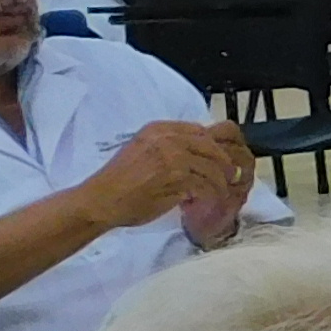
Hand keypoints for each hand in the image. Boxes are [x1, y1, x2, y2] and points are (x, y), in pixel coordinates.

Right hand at [91, 118, 252, 233]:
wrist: (101, 199)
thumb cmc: (120, 180)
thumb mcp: (143, 150)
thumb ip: (167, 147)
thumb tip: (196, 155)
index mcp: (158, 129)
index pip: (199, 131)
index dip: (214, 146)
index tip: (219, 159)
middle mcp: (167, 139)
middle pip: (212, 146)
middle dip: (224, 163)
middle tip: (229, 176)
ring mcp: (173, 157)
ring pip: (213, 166)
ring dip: (220, 182)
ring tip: (220, 193)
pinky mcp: (176, 178)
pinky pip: (206, 185)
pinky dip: (212, 194)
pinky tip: (209, 201)